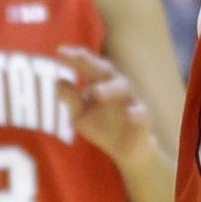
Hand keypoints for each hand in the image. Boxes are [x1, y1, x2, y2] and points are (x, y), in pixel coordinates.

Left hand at [59, 45, 156, 166]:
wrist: (126, 149)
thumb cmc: (101, 126)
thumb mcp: (81, 115)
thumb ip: (71, 100)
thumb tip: (58, 82)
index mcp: (100, 82)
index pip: (87, 66)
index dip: (75, 58)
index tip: (59, 51)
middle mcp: (116, 85)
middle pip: (105, 70)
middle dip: (92, 62)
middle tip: (79, 55)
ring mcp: (131, 100)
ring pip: (123, 87)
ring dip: (109, 89)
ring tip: (95, 92)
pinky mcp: (143, 118)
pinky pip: (142, 112)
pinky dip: (136, 112)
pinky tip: (129, 115)